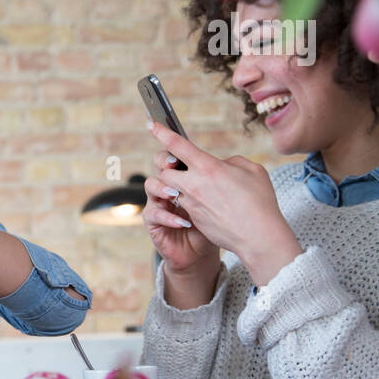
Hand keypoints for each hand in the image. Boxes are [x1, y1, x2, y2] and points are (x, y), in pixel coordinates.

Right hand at [143, 147, 218, 275]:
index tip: (167, 129)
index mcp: (189, 176)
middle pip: (159, 164)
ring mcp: (162, 204)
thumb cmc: (223, 221)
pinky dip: (168, 217)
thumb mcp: (228, 194)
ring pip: (151, 185)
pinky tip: (183, 223)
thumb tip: (222, 163)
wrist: (217, 250)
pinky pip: (154, 214)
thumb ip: (225, 175)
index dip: (168, 137)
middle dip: (164, 161)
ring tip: (175, 194)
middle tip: (175, 165)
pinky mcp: (156, 224)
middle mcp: (173, 186)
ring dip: (162, 187)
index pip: (176, 152)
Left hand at [147, 120, 301, 286]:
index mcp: (208, 167)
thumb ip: (232, 162)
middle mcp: (194, 184)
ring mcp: (191, 203)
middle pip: (165, 171)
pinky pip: (185, 205)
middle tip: (181, 166)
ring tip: (200, 187)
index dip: (162, 132)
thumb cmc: (260, 201)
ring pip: (173, 190)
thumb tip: (220, 165)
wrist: (258, 236)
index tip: (150, 123)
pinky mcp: (193, 218)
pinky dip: (193, 202)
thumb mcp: (252, 171)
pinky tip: (211, 205)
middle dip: (169, 167)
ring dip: (180, 186)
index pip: (177, 145)